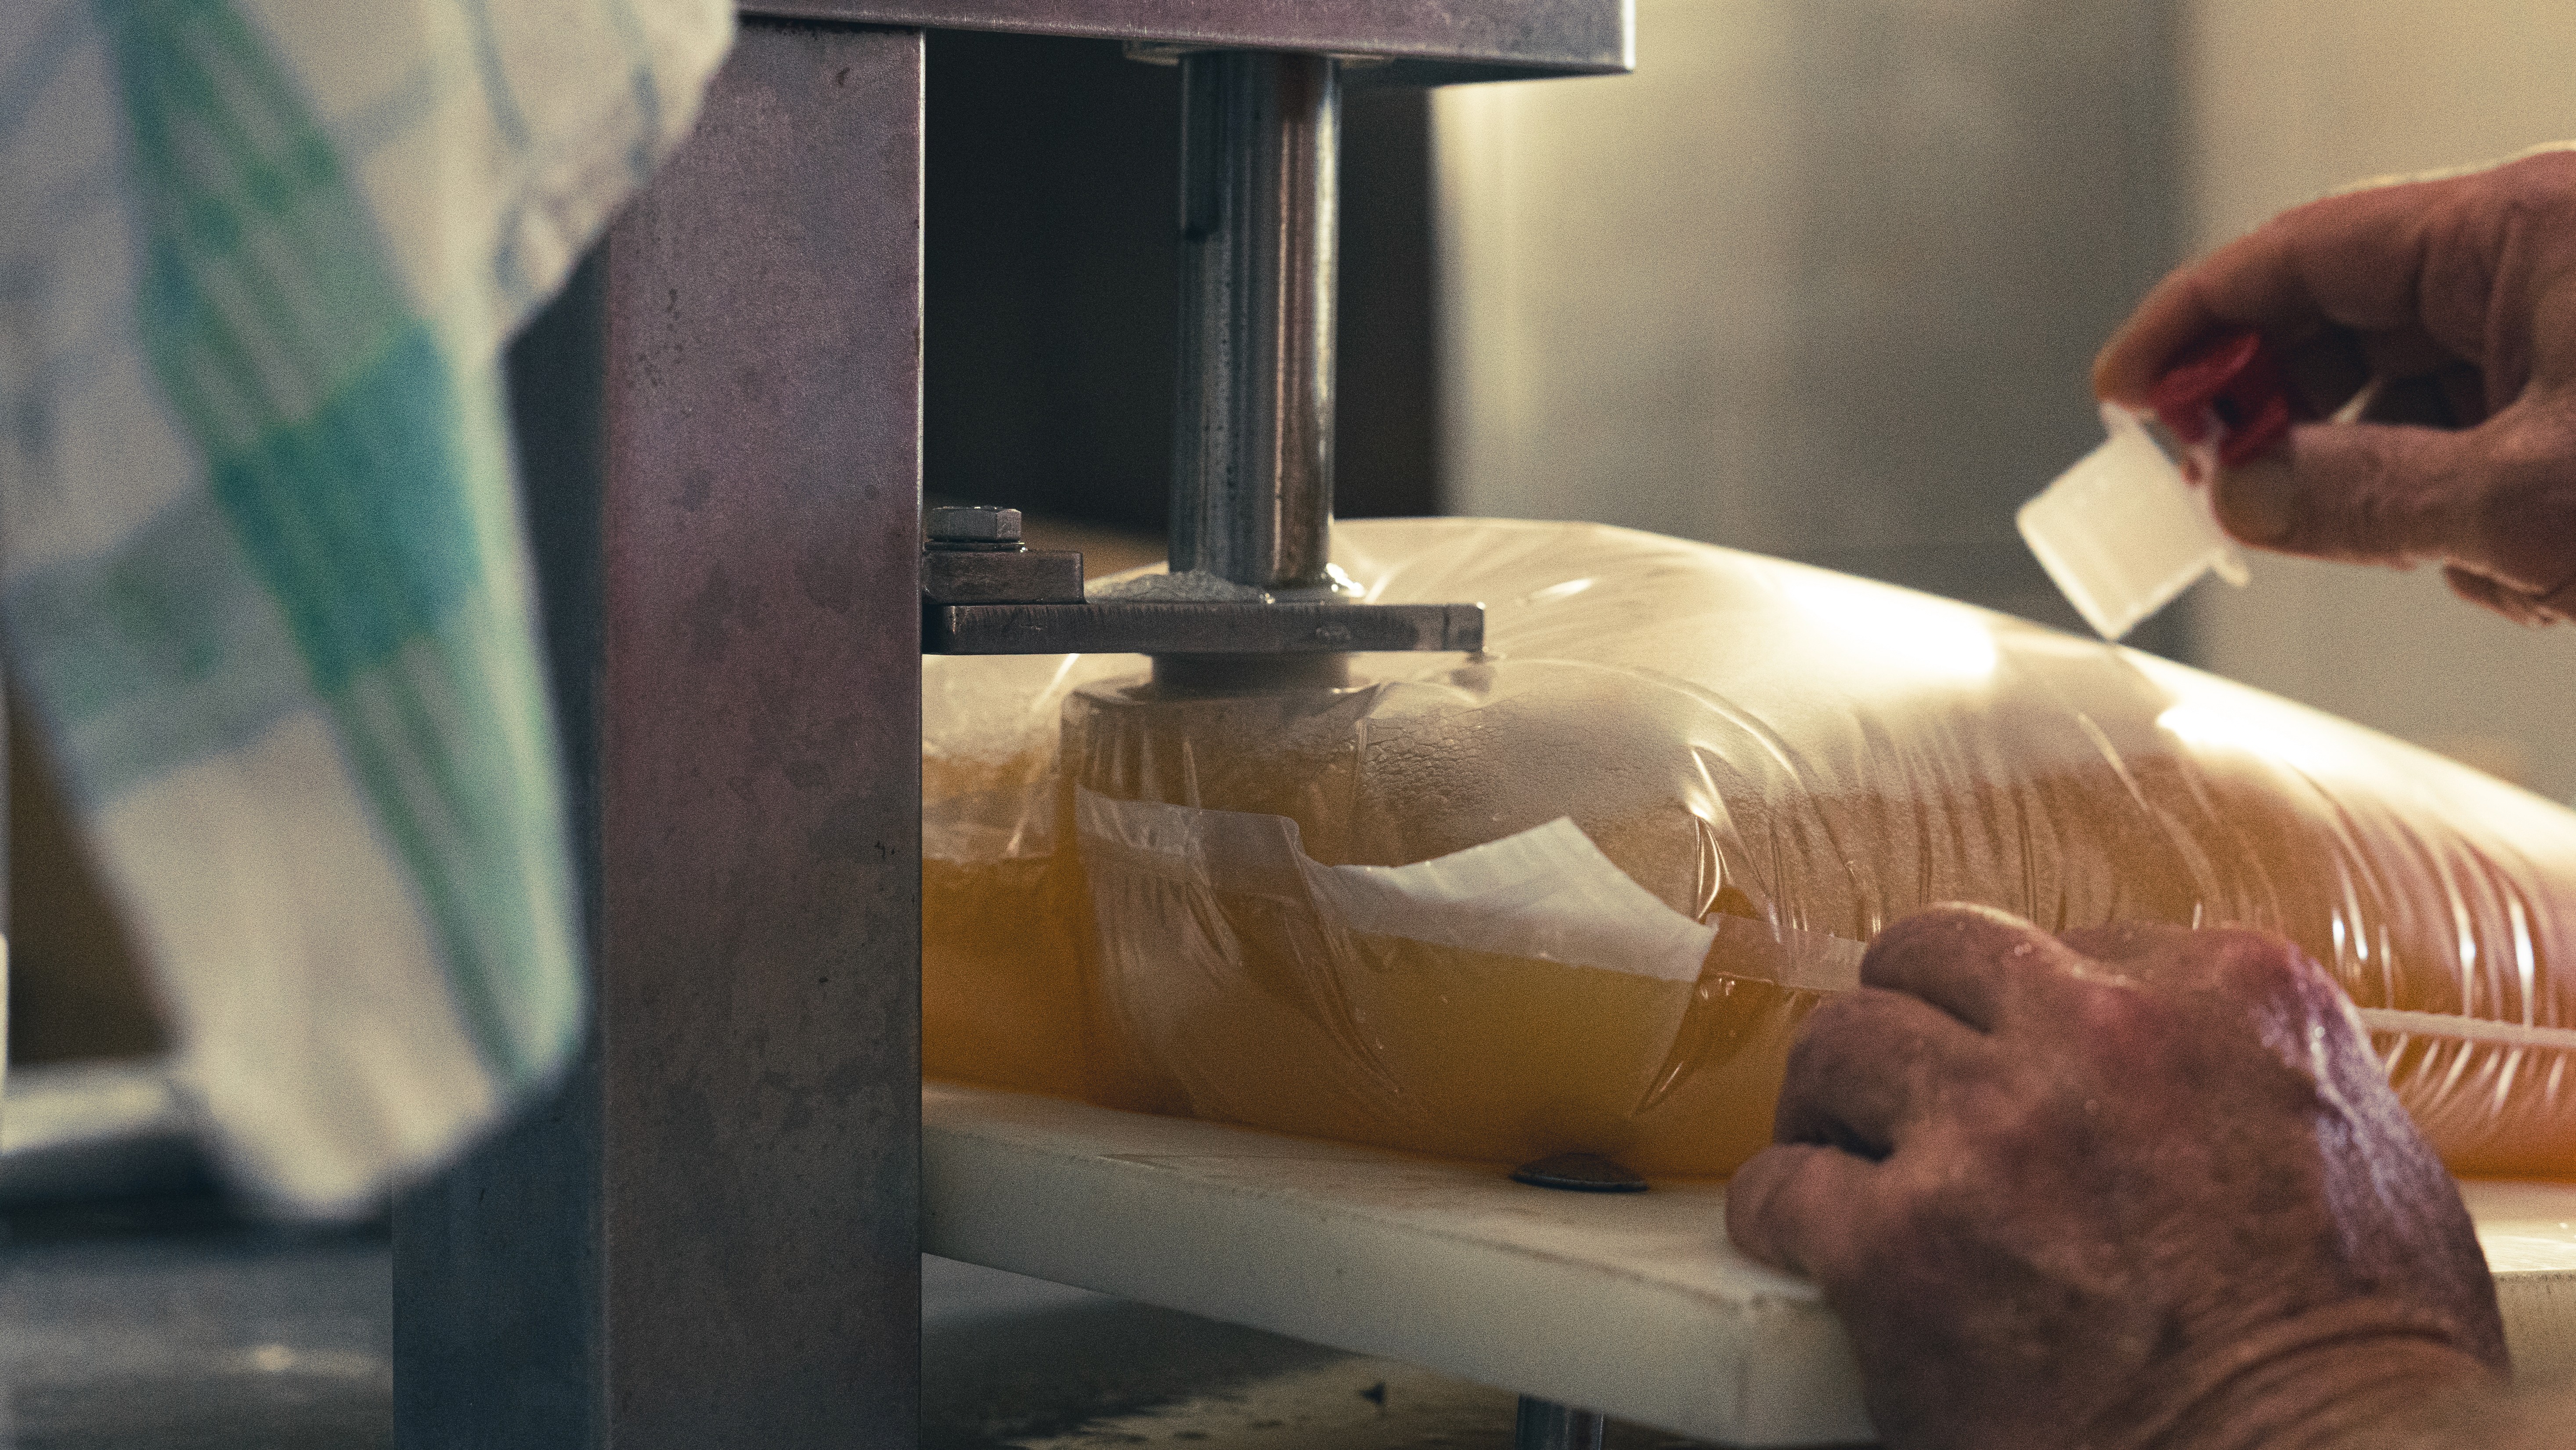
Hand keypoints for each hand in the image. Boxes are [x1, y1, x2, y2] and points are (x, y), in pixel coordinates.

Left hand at [1725, 904, 2507, 1449]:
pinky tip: (1798, 1235)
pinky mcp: (1903, 1244)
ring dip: (1830, 1099)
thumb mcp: (2358, 1142)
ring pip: (1839, 1044)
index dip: (2019, 1007)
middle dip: (1907, 1015)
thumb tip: (2168, 1057)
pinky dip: (1779, 1209)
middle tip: (1894, 1079)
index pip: (2065, 941)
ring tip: (1836, 1146)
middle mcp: (2098, 1033)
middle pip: (1931, 957)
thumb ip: (2243, 1065)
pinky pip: (1783, 1186)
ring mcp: (1990, 1134)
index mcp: (2226, 991)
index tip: (2006, 1053)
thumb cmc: (2366, 1348)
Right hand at [2094, 147, 2575, 623]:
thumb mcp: (2533, 498)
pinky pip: (2468, 433)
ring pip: (2402, 390)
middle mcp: (2535, 263)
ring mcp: (2562, 328)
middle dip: (2271, 413)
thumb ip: (2369, 497)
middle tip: (2211, 483)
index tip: (2122, 389)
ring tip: (2375, 537)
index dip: (2192, 321)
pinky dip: (2447, 501)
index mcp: (2518, 232)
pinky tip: (2474, 552)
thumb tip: (2240, 499)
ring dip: (2369, 475)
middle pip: (2341, 318)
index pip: (2301, 250)